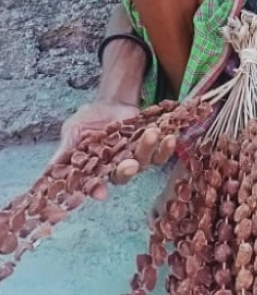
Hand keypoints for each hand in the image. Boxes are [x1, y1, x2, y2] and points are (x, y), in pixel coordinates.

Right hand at [49, 101, 176, 199]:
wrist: (111, 101)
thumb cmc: (89, 119)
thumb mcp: (73, 132)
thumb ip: (65, 152)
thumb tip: (47, 174)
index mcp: (97, 168)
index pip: (96, 184)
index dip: (97, 190)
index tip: (100, 193)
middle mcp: (118, 167)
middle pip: (124, 175)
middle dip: (127, 170)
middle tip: (130, 163)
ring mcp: (137, 157)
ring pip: (145, 162)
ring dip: (149, 150)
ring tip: (152, 135)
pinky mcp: (153, 146)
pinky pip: (162, 152)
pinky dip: (167, 146)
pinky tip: (170, 136)